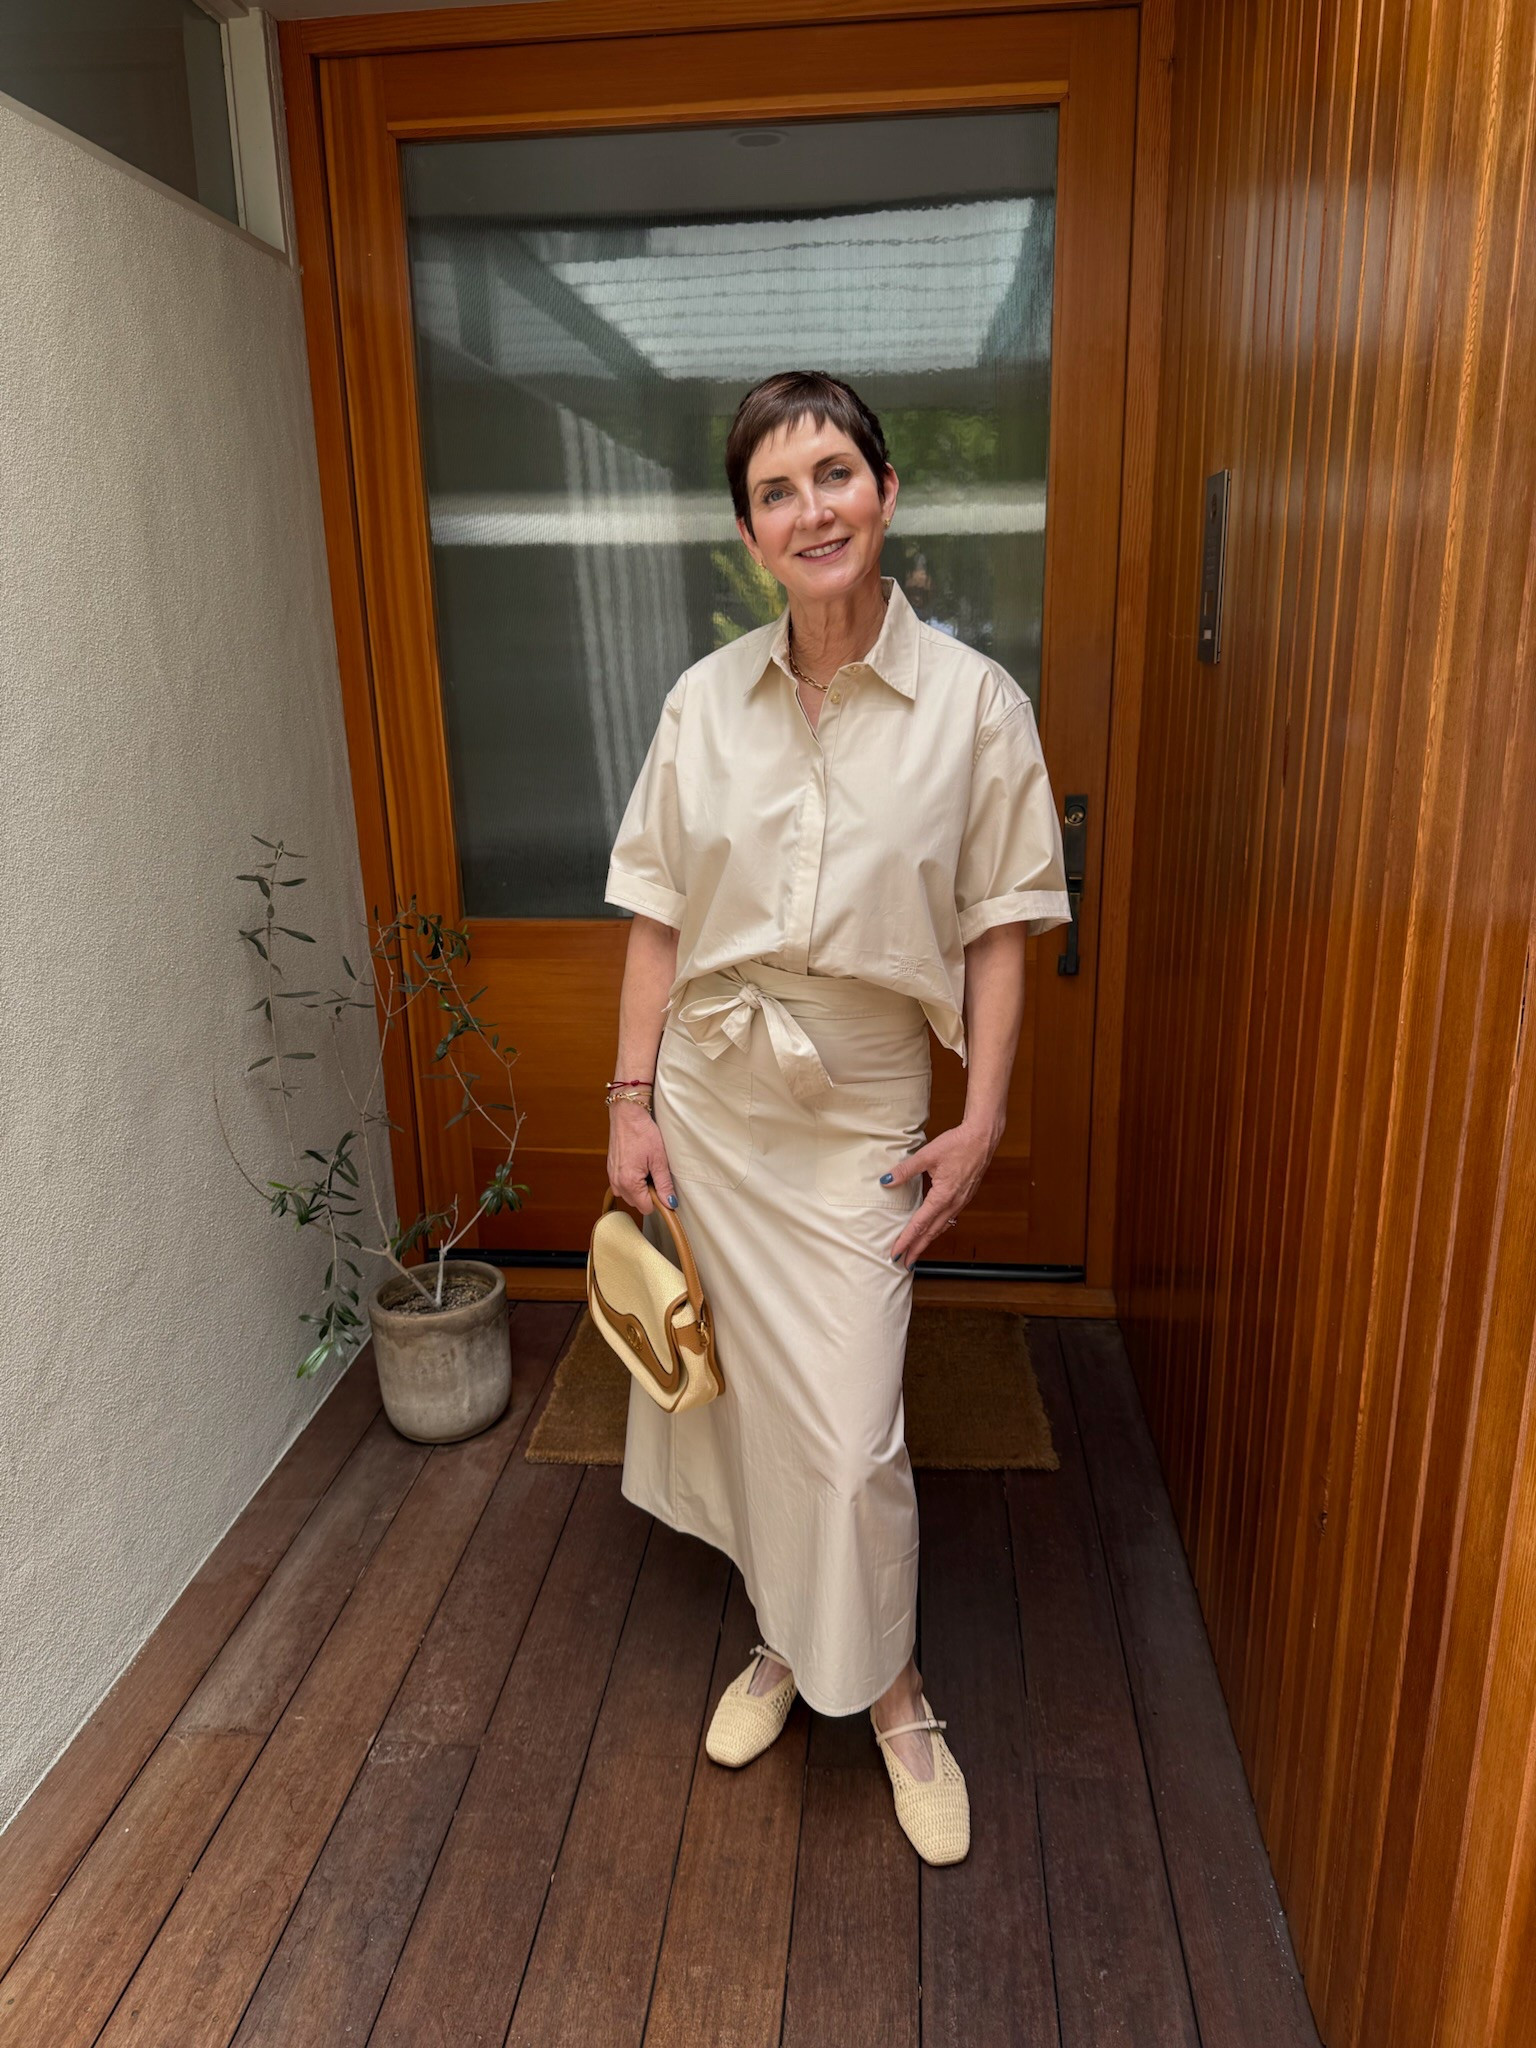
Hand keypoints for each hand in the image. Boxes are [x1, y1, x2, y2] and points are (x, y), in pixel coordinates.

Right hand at [607, 1100, 678, 1214]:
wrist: (627, 1115)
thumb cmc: (643, 1133)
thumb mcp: (659, 1159)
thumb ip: (664, 1184)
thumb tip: (670, 1203)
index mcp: (629, 1182)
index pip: (646, 1208)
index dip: (657, 1200)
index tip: (663, 1187)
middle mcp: (617, 1183)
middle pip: (636, 1203)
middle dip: (647, 1193)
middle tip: (655, 1173)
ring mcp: (612, 1176)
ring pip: (629, 1195)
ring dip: (639, 1188)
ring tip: (646, 1168)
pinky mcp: (610, 1170)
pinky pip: (622, 1185)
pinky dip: (632, 1180)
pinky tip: (638, 1165)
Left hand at [884, 1118, 1001, 1268]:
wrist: (983, 1138)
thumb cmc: (958, 1144)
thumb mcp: (927, 1155)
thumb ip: (906, 1170)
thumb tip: (886, 1181)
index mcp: (943, 1196)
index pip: (919, 1224)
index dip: (906, 1240)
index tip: (895, 1253)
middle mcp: (953, 1203)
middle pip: (931, 1232)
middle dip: (917, 1249)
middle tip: (904, 1263)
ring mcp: (961, 1201)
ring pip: (942, 1227)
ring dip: (928, 1241)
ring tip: (917, 1251)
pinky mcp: (965, 1196)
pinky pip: (950, 1218)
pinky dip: (939, 1228)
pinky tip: (934, 1229)